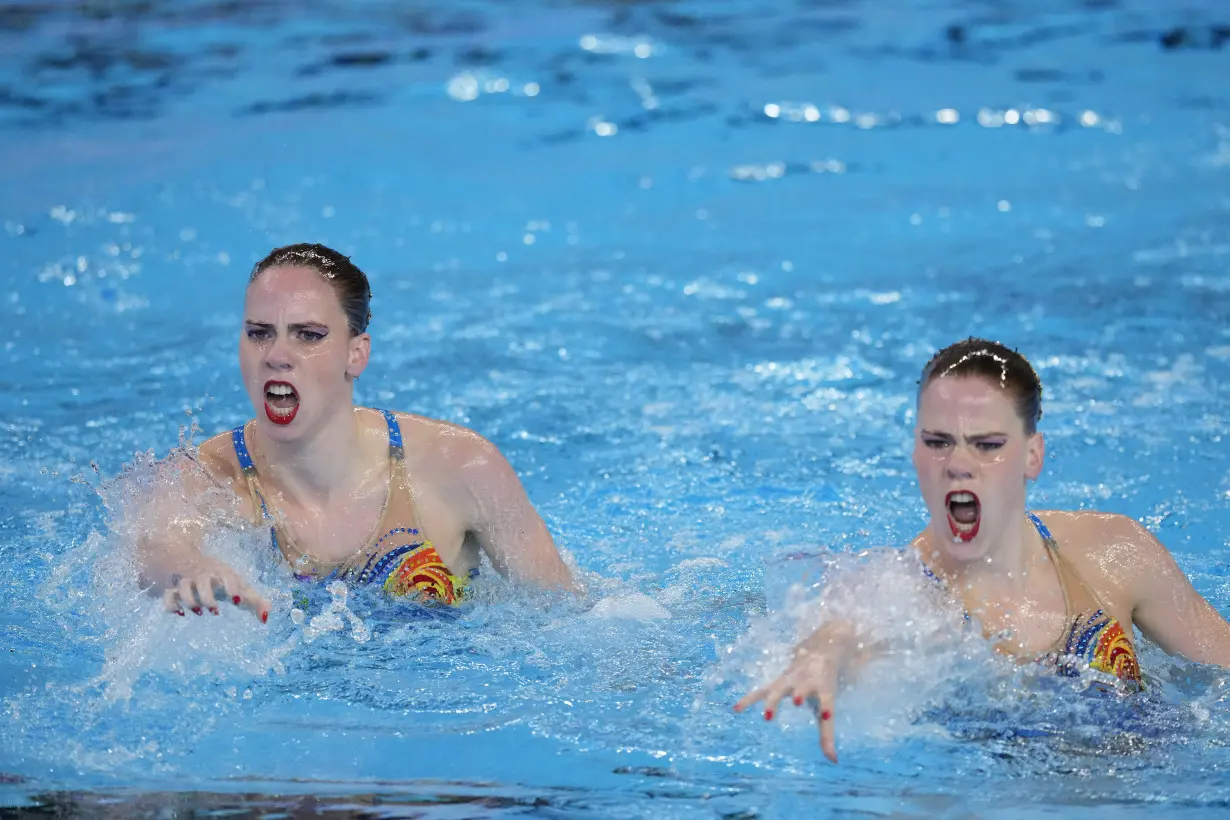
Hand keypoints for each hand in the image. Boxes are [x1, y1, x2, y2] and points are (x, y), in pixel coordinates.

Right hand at [160, 555, 270, 623]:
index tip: (237, 601)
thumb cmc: (222, 580)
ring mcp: (188, 580)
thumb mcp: (240, 586)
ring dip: (189, 600)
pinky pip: (168, 595)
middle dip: (208, 597)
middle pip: (203, 581)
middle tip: (215, 611)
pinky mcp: (173, 588)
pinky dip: (171, 605)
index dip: (232, 587)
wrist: (190, 561)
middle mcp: (204, 575)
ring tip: (198, 612)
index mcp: (222, 573)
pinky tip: (179, 614)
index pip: (228, 576)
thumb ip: (256, 601)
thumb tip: (266, 619)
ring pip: (183, 587)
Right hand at [733, 637, 845, 762]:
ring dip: (774, 700)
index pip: (827, 700)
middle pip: (802, 687)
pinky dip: (748, 699)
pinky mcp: (776, 682)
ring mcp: (790, 679)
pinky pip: (760, 691)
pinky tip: (736, 709)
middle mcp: (806, 681)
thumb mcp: (827, 702)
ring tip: (768, 716)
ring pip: (779, 688)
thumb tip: (833, 761)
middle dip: (799, 693)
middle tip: (798, 701)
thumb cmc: (823, 682)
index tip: (827, 715)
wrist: (818, 649)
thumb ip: (827, 732)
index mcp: (823, 686)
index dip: (826, 708)